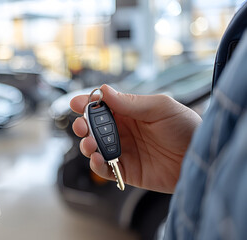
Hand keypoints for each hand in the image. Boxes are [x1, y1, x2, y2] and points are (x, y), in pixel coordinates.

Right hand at [70, 85, 201, 192]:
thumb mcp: (160, 108)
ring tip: (90, 144)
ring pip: (95, 147)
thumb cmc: (186, 128)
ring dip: (87, 145)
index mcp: (130, 112)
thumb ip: (131, 102)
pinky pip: (104, 169)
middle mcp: (123, 131)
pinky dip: (96, 164)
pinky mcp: (126, 170)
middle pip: (93, 127)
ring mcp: (123, 151)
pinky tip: (97, 158)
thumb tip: (104, 90)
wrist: (201, 158)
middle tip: (81, 127)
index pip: (102, 106)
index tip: (76, 103)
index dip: (87, 104)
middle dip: (83, 125)